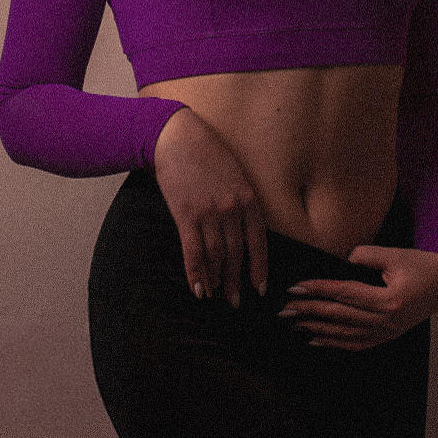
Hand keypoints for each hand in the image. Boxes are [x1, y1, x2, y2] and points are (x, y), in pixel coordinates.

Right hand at [151, 107, 268, 307]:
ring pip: (215, 256)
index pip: (259, 242)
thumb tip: (243, 231)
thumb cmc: (207, 152)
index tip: (260, 288)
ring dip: (216, 280)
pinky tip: (198, 289)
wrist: (176, 136)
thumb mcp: (235, 174)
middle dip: (236, 281)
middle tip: (236, 301)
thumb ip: (242, 201)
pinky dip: (196, 273)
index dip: (259, 268)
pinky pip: (193, 251)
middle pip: (236, 253)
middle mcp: (232, 208)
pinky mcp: (186, 214)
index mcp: (248, 198)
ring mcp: (209, 213)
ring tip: (216, 297)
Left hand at [278, 246, 437, 349]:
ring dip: (316, 328)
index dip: (318, 289)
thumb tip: (342, 260)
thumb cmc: (421, 265)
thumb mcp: (395, 254)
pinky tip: (315, 339)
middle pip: (339, 316)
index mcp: (389, 300)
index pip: (344, 294)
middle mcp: (386, 321)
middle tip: (284, 309)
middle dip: (309, 311)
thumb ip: (366, 256)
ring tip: (293, 323)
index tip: (295, 287)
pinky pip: (355, 344)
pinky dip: (333, 342)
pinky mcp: (386, 337)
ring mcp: (386, 333)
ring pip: (344, 334)